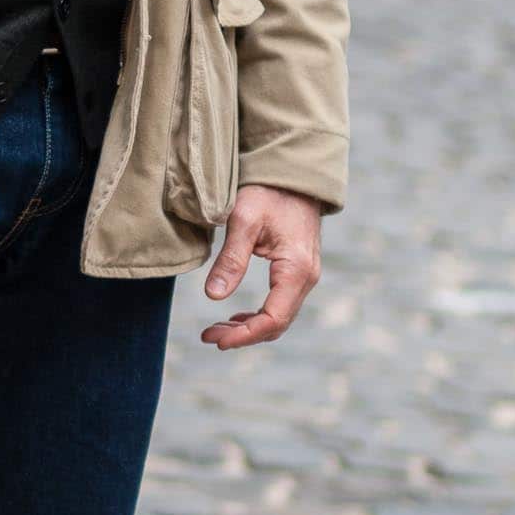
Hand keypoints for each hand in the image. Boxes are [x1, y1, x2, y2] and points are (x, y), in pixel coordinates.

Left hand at [201, 185, 323, 349]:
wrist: (294, 174)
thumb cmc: (269, 192)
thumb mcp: (244, 221)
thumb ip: (231, 259)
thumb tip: (213, 296)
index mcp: (296, 269)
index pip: (273, 319)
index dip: (244, 335)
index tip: (215, 339)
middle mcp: (306, 277)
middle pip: (277, 324)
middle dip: (242, 335)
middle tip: (208, 336)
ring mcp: (305, 275)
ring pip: (279, 317)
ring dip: (249, 327)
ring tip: (216, 330)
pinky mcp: (298, 271)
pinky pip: (281, 304)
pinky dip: (258, 316)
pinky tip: (236, 316)